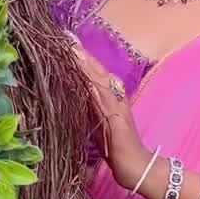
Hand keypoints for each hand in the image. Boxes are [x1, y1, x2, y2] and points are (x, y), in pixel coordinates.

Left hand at [73, 45, 149, 190]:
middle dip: (79, 52)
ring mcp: (115, 103)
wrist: (134, 163)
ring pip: (96, 77)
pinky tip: (80, 72)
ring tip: (69, 46)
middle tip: (64, 35)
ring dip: (82, 62)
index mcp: (111, 94)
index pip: (93, 71)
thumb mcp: (97, 122)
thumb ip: (88, 106)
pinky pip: (98, 94)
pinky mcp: (113, 115)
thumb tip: (71, 93)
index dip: (80, 56)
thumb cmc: (115, 146)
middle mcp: (115, 94)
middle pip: (95, 69)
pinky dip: (89, 81)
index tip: (66, 40)